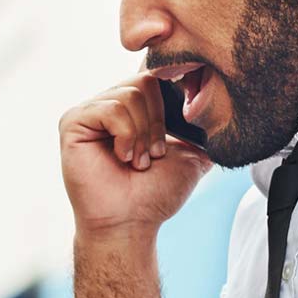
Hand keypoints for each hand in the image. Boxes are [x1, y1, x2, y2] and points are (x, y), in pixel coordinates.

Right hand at [59, 74, 212, 239]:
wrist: (130, 222)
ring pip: (130, 95)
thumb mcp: (192, 157)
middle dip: (158, 123)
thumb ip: (205, 131)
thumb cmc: (155, 194)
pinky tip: (122, 157)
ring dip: (143, 134)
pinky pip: (111, 109)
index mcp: (134, 108)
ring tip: (137, 161)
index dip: (172, 93)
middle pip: (145, 81)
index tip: (178, 126)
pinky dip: (125, 136)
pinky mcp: (73, 121)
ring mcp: (90, 111)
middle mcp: (110, 104)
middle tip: (153, 155)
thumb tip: (224, 108)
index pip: (156, 75)